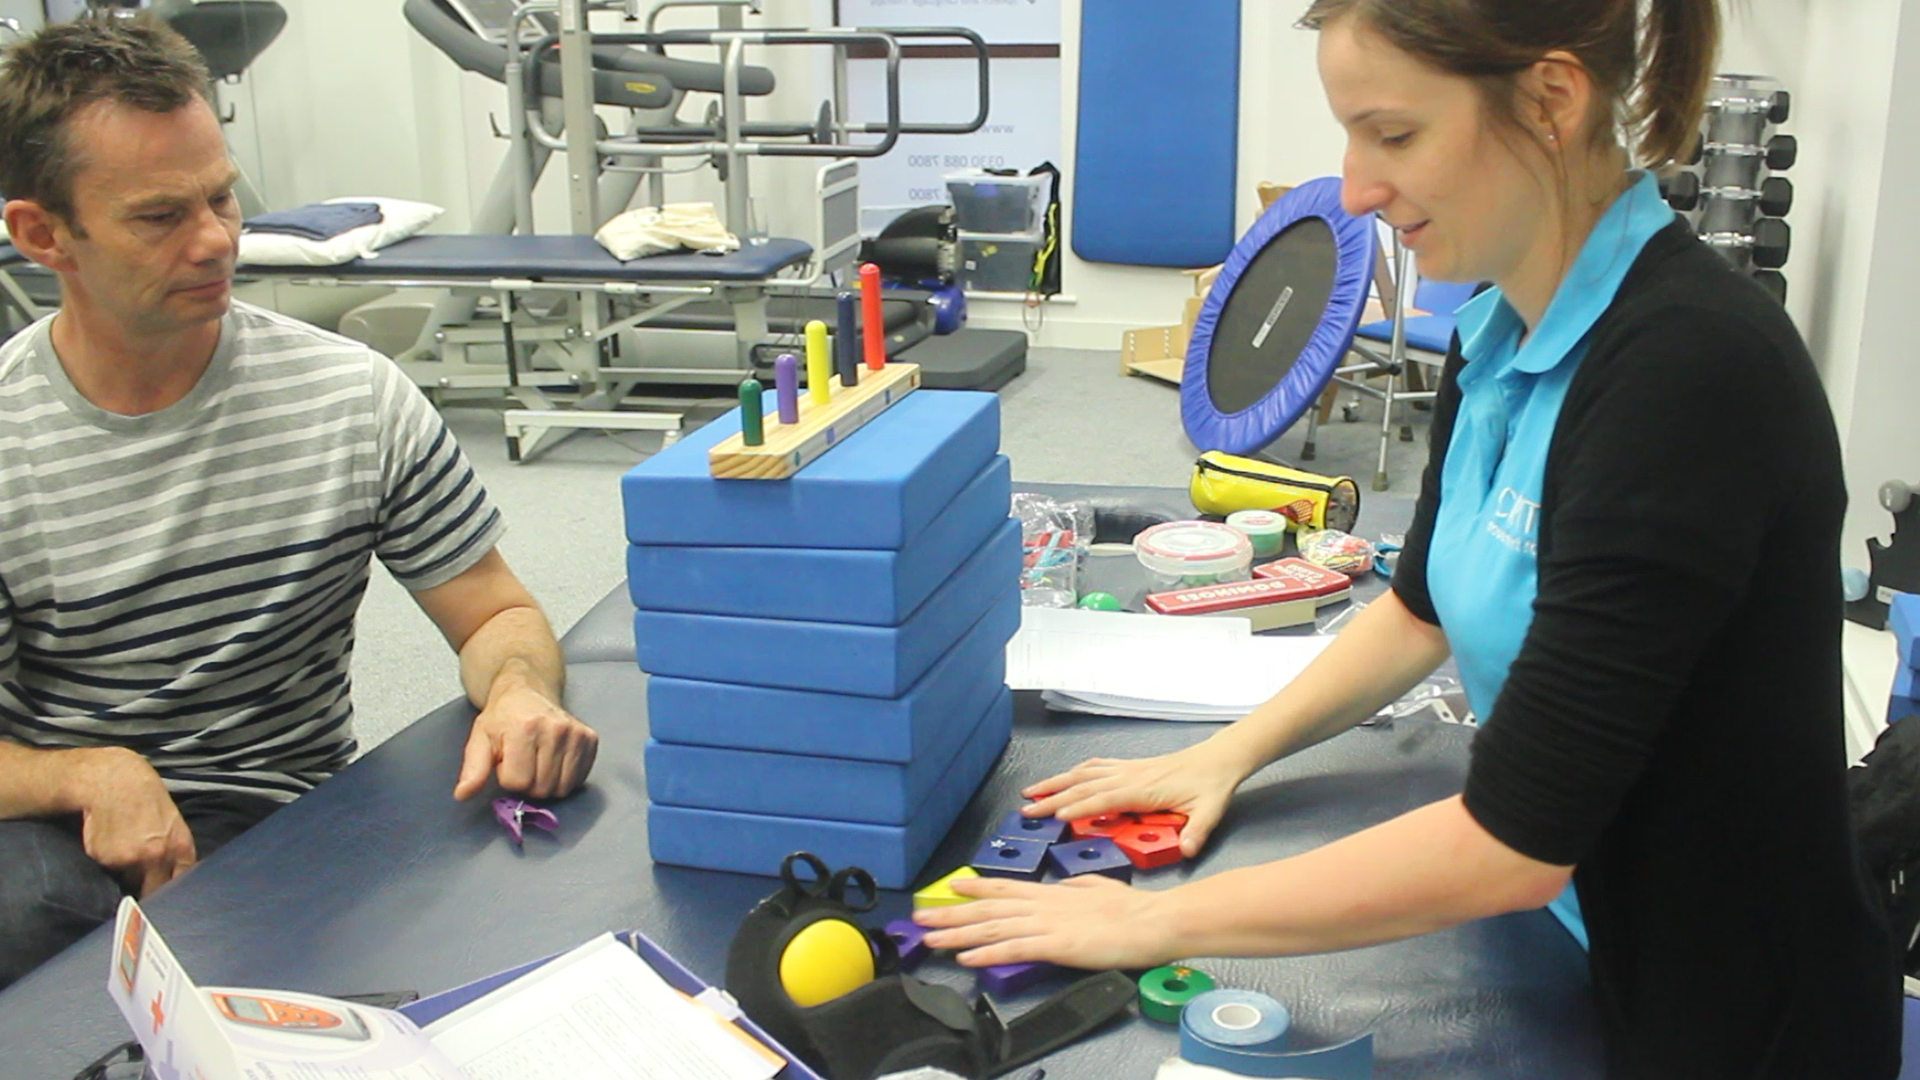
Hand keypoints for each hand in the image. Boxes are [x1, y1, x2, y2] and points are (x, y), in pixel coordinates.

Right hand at [72, 748, 195, 896]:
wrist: (115, 782)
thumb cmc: (147, 802)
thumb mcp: (174, 825)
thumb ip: (176, 854)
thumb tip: (176, 883)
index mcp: (181, 849)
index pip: (179, 886)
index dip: (171, 897)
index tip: (164, 902)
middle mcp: (158, 857)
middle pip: (154, 892)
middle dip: (149, 893)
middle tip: (142, 887)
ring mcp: (131, 860)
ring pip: (129, 884)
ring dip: (128, 879)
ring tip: (126, 855)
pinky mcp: (106, 859)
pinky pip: (108, 873)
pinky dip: (108, 866)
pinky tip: (111, 845)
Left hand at [454, 680, 598, 800]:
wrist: (528, 692)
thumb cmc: (503, 717)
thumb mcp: (480, 739)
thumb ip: (473, 769)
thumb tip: (463, 794)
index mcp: (524, 728)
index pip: (517, 782)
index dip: (507, 777)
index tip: (506, 762)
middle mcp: (555, 729)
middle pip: (541, 788)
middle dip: (527, 783)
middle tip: (522, 763)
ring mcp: (576, 733)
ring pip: (561, 788)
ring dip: (546, 783)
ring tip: (537, 762)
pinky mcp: (590, 739)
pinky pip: (578, 780)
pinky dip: (564, 778)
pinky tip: (554, 762)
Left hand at [914, 875, 1179, 969]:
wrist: (1152, 922)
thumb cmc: (1133, 909)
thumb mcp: (1099, 888)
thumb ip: (1078, 888)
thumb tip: (1064, 887)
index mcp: (1052, 893)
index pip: (1005, 887)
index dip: (975, 887)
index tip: (952, 885)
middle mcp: (1042, 905)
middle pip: (988, 909)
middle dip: (952, 913)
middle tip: (921, 917)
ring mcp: (1047, 924)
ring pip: (992, 927)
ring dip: (957, 933)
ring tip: (930, 938)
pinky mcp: (1055, 945)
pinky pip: (1013, 949)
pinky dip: (986, 953)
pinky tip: (966, 958)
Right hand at [1020, 740, 1249, 856]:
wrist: (1219, 758)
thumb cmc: (1212, 784)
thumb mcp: (1209, 812)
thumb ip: (1196, 832)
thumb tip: (1187, 850)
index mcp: (1143, 789)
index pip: (1103, 799)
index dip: (1078, 807)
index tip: (1055, 817)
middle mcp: (1129, 776)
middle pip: (1082, 785)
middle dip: (1052, 797)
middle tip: (1027, 809)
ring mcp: (1127, 768)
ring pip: (1083, 773)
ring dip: (1056, 782)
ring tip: (1032, 791)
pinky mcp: (1130, 765)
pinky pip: (1096, 766)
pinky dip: (1076, 771)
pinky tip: (1066, 776)